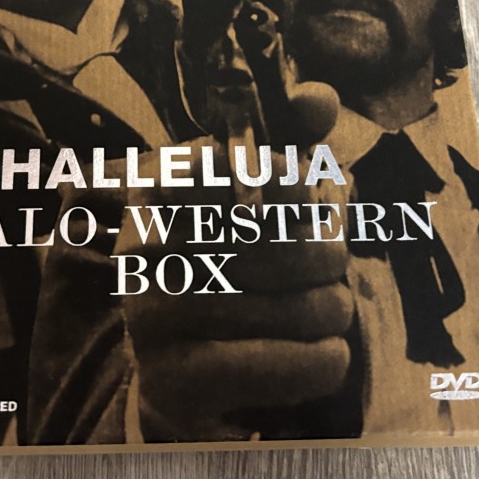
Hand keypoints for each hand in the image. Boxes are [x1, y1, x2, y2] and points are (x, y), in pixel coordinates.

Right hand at [120, 82, 352, 440]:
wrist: (181, 378)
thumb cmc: (231, 272)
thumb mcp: (257, 205)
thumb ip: (292, 143)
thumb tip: (321, 97)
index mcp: (157, 192)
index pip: (252, 168)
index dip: (300, 188)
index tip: (311, 205)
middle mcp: (142, 249)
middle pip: (287, 241)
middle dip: (330, 254)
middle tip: (336, 265)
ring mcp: (152, 317)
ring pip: (301, 306)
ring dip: (335, 308)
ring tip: (332, 309)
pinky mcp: (176, 381)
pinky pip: (290, 365)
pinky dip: (327, 360)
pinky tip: (328, 353)